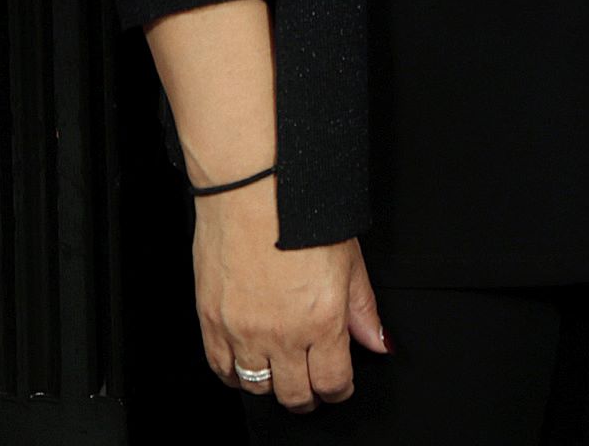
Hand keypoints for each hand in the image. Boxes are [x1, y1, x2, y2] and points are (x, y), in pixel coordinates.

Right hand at [191, 181, 385, 411]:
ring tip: (283, 376)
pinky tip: (247, 365)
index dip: (339, 391)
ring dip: (272, 387)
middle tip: (313, 389)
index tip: (340, 387)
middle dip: (308, 397)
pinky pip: (219, 368)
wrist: (252, 190)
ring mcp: (241, 330)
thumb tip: (377, 341)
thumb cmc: (302, 216)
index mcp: (321, 319)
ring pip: (255, 386)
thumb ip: (363, 309)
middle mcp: (280, 333)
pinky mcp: (210, 322)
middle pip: (293, 393)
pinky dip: (235, 375)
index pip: (331, 381)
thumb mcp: (350, 260)